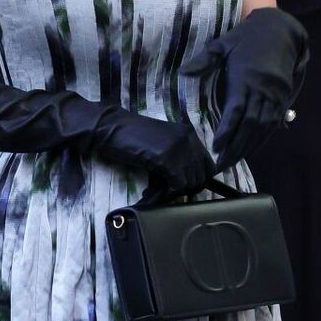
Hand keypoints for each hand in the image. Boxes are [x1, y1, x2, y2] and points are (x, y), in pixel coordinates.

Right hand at [95, 107, 215, 192]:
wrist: (111, 127)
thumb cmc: (131, 136)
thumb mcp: (163, 142)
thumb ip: (178, 155)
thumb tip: (187, 181)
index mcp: (189, 134)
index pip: (209, 166)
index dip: (197, 181)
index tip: (181, 187)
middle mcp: (188, 140)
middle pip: (201, 177)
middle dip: (185, 189)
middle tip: (165, 192)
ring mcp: (178, 148)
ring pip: (189, 182)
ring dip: (173, 192)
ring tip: (154, 192)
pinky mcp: (165, 158)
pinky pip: (176, 184)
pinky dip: (165, 193)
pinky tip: (150, 192)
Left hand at [185, 8, 308, 168]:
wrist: (280, 29)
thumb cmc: (246, 36)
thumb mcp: (222, 44)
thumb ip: (204, 60)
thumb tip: (184, 73)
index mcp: (245, 78)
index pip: (236, 110)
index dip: (227, 131)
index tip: (217, 147)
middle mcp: (262, 89)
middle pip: (250, 124)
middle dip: (237, 146)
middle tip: (223, 164)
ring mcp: (275, 94)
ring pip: (263, 127)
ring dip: (250, 146)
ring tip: (235, 160)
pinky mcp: (283, 96)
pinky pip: (274, 122)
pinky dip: (263, 137)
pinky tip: (252, 148)